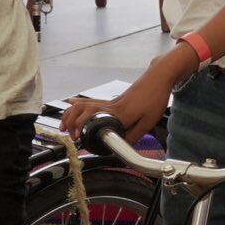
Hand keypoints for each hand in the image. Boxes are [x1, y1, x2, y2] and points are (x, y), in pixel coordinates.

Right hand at [61, 52, 187, 143]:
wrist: (159, 76)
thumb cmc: (156, 97)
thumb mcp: (149, 122)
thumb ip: (134, 136)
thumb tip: (121, 147)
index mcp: (120, 114)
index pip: (97, 123)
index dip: (87, 133)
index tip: (83, 142)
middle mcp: (112, 106)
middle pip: (84, 112)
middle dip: (73, 124)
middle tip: (72, 136)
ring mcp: (111, 101)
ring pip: (84, 105)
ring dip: (71, 114)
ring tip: (65, 126)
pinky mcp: (113, 100)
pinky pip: (91, 101)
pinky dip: (79, 103)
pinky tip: (71, 103)